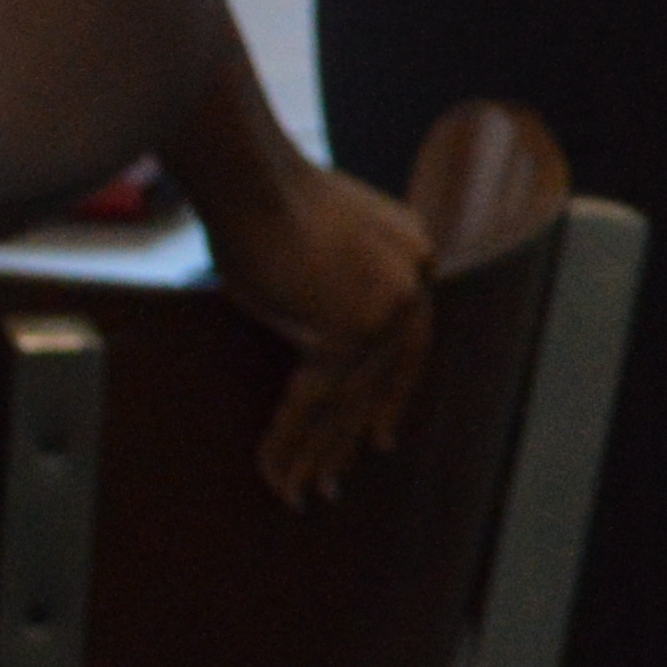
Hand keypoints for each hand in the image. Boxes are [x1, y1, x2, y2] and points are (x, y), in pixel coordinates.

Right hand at [183, 101, 431, 504]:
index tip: (379, 433)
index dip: (389, 395)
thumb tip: (313, 327)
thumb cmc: (261, 195)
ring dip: (317, 450)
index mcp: (415, 258)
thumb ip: (334, 281)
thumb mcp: (320, 237)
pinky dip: (290, 437)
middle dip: (353, 435)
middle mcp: (414, 287)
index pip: (406, 345)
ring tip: (302, 493)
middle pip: (381, 381)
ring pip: (347, 399)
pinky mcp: (348, 331)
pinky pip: (312, 399)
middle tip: (336, 481)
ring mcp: (388, 311)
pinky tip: (276, 472)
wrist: (251, 173)